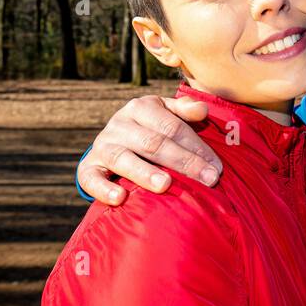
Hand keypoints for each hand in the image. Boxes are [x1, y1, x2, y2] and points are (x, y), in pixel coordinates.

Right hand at [77, 95, 223, 204]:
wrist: (111, 144)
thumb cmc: (150, 130)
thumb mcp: (166, 114)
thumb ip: (185, 111)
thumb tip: (203, 110)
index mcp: (141, 107)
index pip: (172, 127)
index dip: (196, 147)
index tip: (217, 168)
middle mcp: (119, 124)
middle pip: (154, 143)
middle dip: (184, 162)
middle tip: (208, 180)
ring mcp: (102, 146)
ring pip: (123, 159)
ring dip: (145, 173)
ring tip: (165, 185)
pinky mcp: (88, 168)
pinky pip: (92, 178)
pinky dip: (104, 189)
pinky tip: (120, 198)